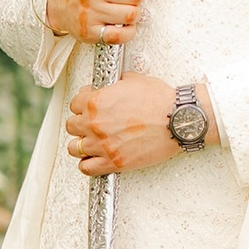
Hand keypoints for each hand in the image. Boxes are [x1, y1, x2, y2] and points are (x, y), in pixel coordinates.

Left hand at [64, 75, 179, 175]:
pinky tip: (94, 159)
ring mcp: (102, 144)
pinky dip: (87, 164)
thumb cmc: (161, 101)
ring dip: (81, 144)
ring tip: (91, 142)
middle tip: (91, 124)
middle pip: (71, 126)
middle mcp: (95, 124)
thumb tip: (113, 85)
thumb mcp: (134, 80)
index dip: (81, 105)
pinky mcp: (113, 162)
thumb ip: (116, 83)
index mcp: (96, 102)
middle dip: (80, 124)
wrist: (177, 120)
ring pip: (74, 148)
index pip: (74, 104)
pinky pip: (87, 168)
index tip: (87, 107)